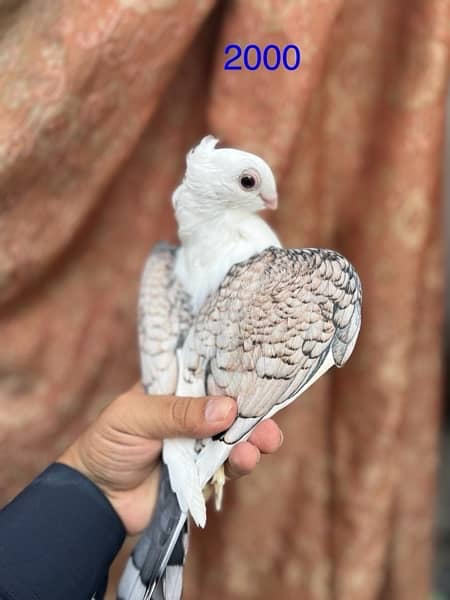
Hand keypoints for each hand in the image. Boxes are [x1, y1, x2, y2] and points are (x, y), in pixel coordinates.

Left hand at [58, 385, 282, 534]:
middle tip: (269, 421)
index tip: (263, 376)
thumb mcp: (135, 418)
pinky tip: (246, 461)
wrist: (95, 500)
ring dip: (252, 440)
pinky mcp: (203, 476)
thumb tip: (226, 409)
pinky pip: (228, 468)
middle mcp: (193, 415)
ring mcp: (199, 446)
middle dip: (254, 414)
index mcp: (176, 390)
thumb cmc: (107, 445)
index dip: (237, 376)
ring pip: (235, 439)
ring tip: (261, 444)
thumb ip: (177, 413)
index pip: (212, 375)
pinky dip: (240, 465)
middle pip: (231, 409)